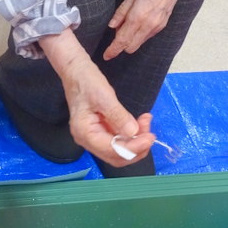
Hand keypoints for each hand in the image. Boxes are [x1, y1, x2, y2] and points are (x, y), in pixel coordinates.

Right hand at [39, 29, 154, 165]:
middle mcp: (88, 141)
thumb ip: (118, 116)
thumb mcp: (104, 97)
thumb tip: (134, 132)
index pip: (113, 151)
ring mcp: (94, 137)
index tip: (150, 137)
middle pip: (117, 156)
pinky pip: (119, 139)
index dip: (133, 148)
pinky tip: (141, 121)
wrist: (77, 71)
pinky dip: (132, 133)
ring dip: (136, 140)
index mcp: (85, 134)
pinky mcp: (101, 130)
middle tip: (150, 131)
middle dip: (137, 147)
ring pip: (120, 149)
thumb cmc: (87, 81)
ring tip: (146, 121)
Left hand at [103, 0, 187, 60]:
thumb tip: (112, 25)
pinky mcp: (164, 23)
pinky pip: (148, 36)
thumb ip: (122, 11)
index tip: (106, 56)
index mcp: (139, 16)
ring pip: (140, 42)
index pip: (123, 40)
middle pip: (131, 47)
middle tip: (114, 36)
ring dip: (130, 40)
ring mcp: (158, 25)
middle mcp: (150, 24)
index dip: (113, 50)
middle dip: (121, 46)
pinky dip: (139, 34)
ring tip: (125, 25)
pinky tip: (136, 23)